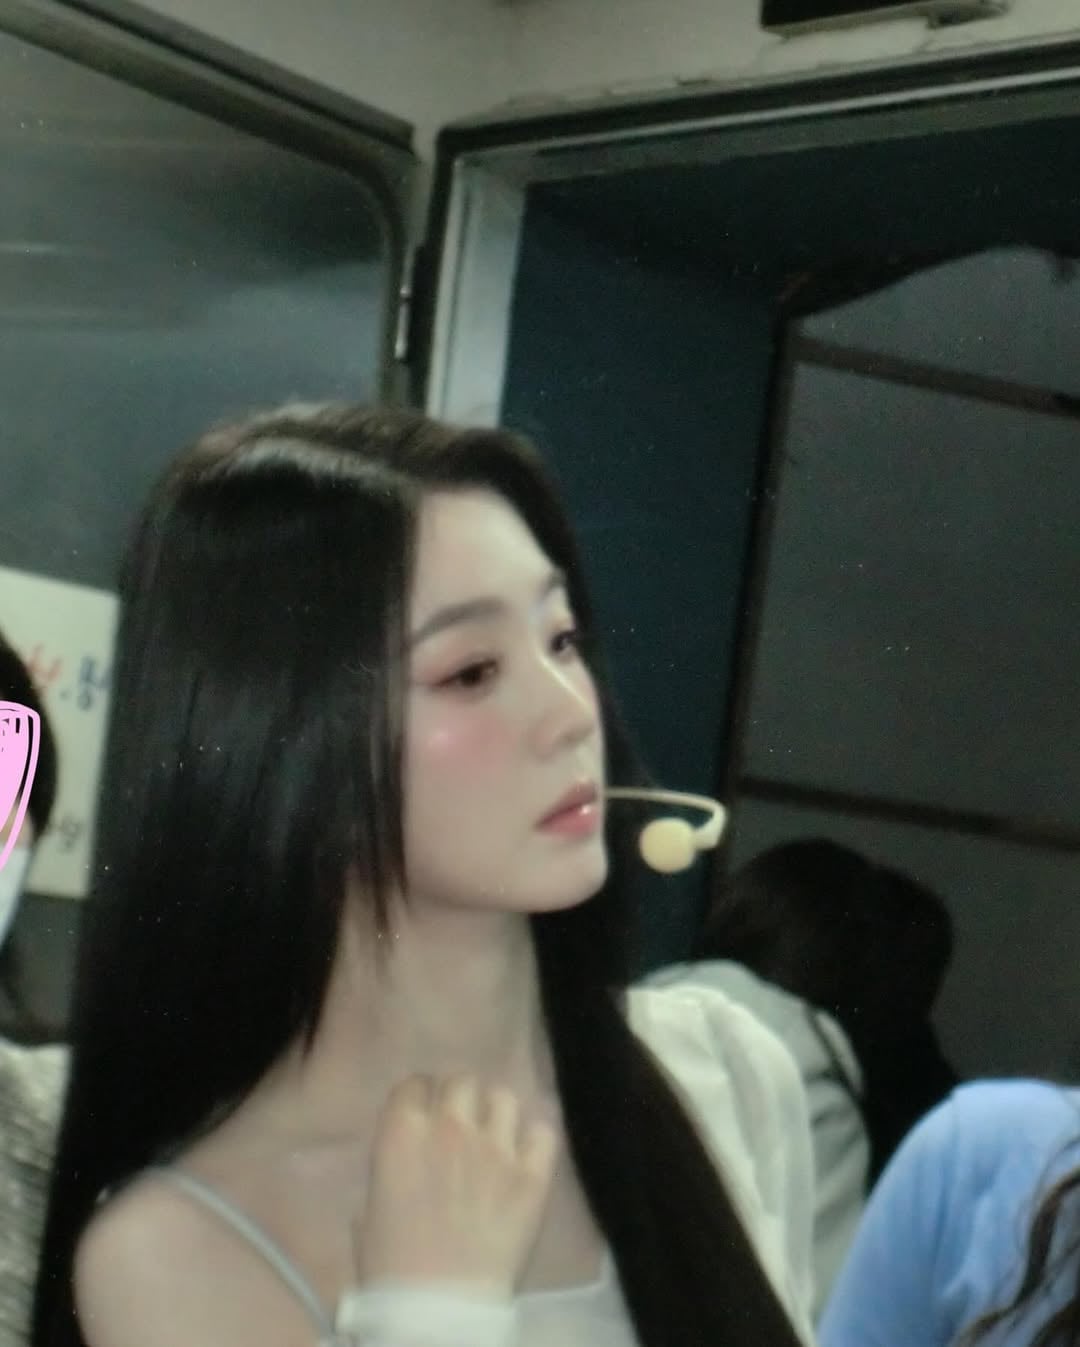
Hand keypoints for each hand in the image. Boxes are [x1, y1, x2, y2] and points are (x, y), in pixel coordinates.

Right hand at [353, 1075, 559, 1298]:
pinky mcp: (532, 1173)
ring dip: (497, 1115)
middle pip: (462, 1082)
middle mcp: (450, 1127)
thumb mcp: (368, 1212)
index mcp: (401, 1134)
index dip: (420, 1099)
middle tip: (460, 1126)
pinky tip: (528, 1156)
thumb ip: (390, 1171)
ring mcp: (496, 1147)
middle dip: (459, 1100)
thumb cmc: (390, 1269)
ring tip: (496, 1138)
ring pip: (504, 1098)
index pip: (414, 1084)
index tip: (424, 1115)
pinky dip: (536, 1141)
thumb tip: (404, 1164)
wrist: (436, 1311)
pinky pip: (543, 1132)